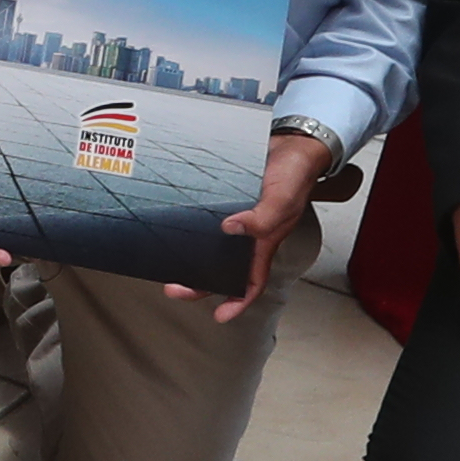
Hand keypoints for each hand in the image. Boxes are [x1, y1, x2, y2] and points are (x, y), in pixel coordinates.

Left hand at [169, 125, 332, 321]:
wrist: (291, 145)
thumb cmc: (295, 175)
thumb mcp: (283, 199)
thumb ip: (262, 219)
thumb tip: (229, 229)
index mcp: (264, 242)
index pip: (252, 281)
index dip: (238, 301)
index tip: (220, 316)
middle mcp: (248, 234)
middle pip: (222, 268)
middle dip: (198, 283)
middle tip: (173, 287)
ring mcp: (235, 217)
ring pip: (209, 245)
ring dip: (188, 254)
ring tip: (164, 259)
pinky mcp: (224, 198)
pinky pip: (204, 217)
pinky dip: (189, 223)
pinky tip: (171, 222)